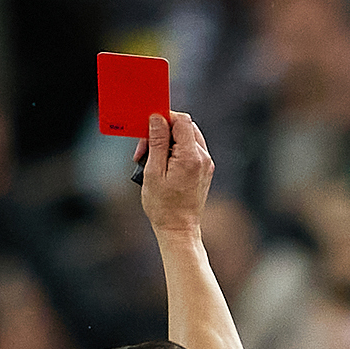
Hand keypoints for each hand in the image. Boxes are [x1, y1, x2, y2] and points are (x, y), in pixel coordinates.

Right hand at [134, 112, 213, 235]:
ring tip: (151, 160)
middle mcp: (203, 157)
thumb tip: (157, 119)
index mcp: (190, 156)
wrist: (179, 230)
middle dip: (162, 132)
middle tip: (144, 150)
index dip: (164, 119)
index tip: (147, 129)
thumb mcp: (153, 172)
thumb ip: (156, 142)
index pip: (181, 121)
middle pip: (184, 127)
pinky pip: (190, 150)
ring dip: (167, 142)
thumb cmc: (163, 206)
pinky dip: (175, 152)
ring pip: (187, 138)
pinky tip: (162, 166)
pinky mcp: (204, 170)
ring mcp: (206, 164)